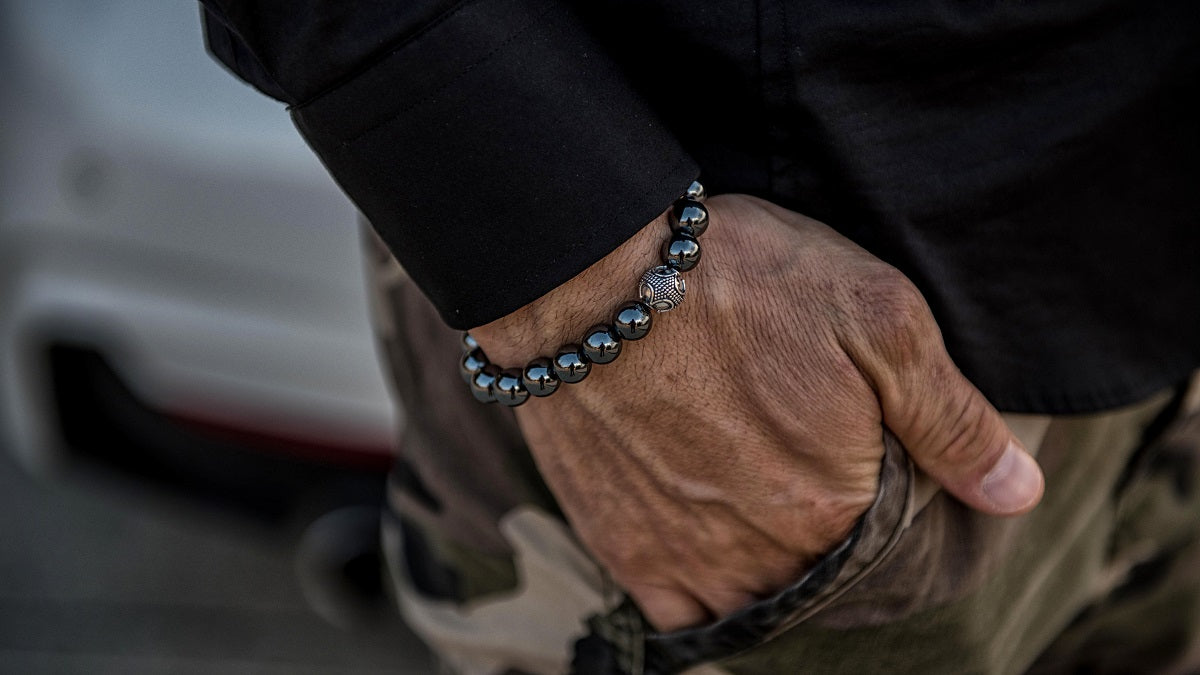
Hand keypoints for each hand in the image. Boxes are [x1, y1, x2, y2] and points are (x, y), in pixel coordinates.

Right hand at [471, 194, 1043, 630]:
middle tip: (804, 459)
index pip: (893, 539)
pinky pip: (682, 613)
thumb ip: (953, 419)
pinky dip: (706, 596)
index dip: (888, 492)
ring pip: (757, 597)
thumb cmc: (737, 281)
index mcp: (838, 506)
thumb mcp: (877, 316)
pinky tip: (714, 551)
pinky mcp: (624, 547)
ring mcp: (689, 560)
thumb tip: (1017, 495)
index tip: (865, 443)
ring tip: (763, 498)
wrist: (588, 276)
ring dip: (773, 564)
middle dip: (829, 527)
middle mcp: (766, 554)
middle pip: (822, 570)